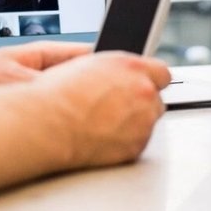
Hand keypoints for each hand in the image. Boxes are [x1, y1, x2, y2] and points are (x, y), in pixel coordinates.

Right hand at [36, 51, 169, 168]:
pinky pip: (138, 141)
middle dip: (141, 102)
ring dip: (134, 121)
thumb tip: (127, 74)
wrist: (50, 125)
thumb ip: (120, 68)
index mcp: (134, 68)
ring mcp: (143, 121)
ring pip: (148, 121)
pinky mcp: (137, 146)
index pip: (161, 72)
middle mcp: (144, 93)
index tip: (142, 85)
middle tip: (116, 106)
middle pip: (156, 98)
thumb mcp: (92, 64)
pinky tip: (104, 135)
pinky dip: (126, 140)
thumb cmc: (61, 94)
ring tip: (104, 121)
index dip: (149, 80)